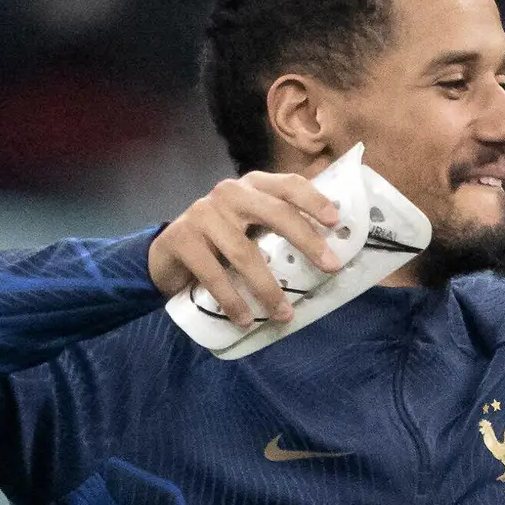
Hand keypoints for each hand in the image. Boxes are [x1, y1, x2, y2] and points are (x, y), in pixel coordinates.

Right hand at [147, 172, 343, 328]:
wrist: (168, 256)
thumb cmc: (223, 244)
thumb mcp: (253, 230)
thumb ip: (280, 233)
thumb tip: (330, 261)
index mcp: (252, 188)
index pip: (287, 185)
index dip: (313, 199)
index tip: (335, 221)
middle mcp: (228, 193)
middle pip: (274, 212)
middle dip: (305, 240)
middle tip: (331, 267)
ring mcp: (201, 213)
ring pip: (244, 252)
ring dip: (267, 288)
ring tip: (284, 314)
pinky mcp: (180, 238)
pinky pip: (212, 273)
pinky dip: (231, 300)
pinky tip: (245, 319)